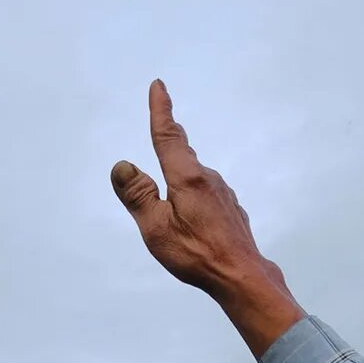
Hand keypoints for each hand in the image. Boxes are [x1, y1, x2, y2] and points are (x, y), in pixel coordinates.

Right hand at [110, 79, 304, 355]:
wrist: (241, 275)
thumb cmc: (196, 254)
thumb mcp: (156, 228)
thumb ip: (138, 195)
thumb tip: (122, 164)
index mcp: (187, 178)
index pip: (168, 137)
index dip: (161, 111)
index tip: (158, 87)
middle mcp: (208, 179)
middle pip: (183, 154)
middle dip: (170, 138)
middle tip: (164, 119)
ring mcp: (222, 194)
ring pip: (195, 177)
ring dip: (181, 174)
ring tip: (170, 182)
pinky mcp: (230, 210)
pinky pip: (206, 194)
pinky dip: (194, 194)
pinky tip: (193, 214)